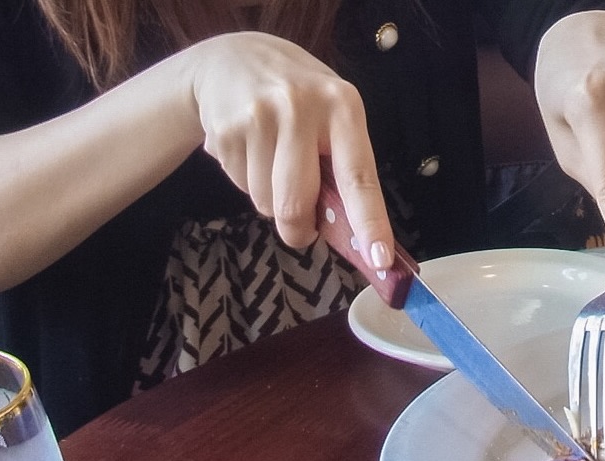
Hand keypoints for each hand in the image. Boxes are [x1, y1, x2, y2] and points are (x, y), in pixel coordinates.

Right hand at [188, 32, 394, 269]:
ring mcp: (258, 117)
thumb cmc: (298, 98)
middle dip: (298, 230)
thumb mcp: (333, 114)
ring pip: (266, 202)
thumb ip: (343, 164)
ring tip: (272, 163)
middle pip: (297, 202)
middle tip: (301, 230)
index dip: (370, 222)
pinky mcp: (224, 130)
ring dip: (270, 200)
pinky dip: (247, 181)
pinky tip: (250, 150)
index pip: (359, 176)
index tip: (380, 258)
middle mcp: (301, 108)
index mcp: (342, 106)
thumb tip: (352, 234)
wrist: (232, 58)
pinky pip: (241, 186)